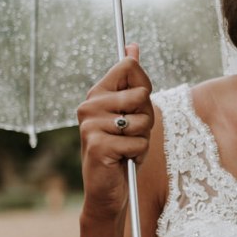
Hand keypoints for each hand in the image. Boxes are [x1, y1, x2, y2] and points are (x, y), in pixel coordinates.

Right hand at [77, 44, 153, 219]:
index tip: (136, 106)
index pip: (129, 66)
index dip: (144, 87)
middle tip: (132, 134)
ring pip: (142, 120)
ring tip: (127, 148)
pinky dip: (138, 154)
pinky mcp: (98, 145)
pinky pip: (138, 142)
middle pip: (141, 93)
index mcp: (97, 94)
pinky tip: (123, 160)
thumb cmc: (124, 150)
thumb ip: (132, 81)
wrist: (109, 191)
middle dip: (147, 118)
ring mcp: (91, 125)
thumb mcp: (132, 113)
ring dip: (143, 138)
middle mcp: (89, 105)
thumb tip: (132, 45)